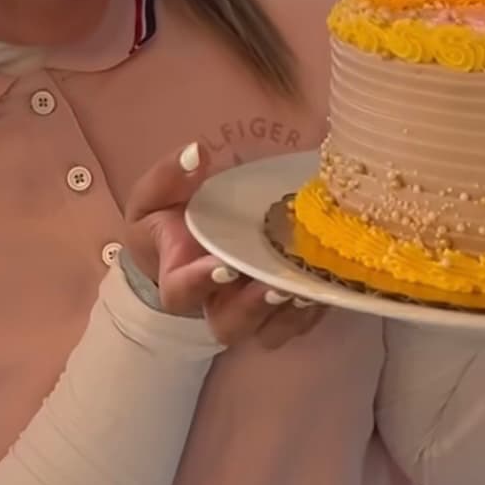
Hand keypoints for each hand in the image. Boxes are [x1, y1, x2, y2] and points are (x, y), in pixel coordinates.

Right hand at [123, 141, 326, 348]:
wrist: (184, 243)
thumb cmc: (167, 219)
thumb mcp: (156, 193)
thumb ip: (169, 175)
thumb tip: (196, 152)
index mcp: (178, 276)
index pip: (181, 292)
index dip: (201, 284)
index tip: (226, 266)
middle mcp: (213, 302)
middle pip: (229, 324)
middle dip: (254, 308)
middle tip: (279, 285)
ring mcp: (247, 311)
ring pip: (267, 331)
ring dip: (290, 314)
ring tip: (310, 288)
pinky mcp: (276, 311)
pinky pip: (297, 323)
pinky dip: (314, 309)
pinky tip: (329, 282)